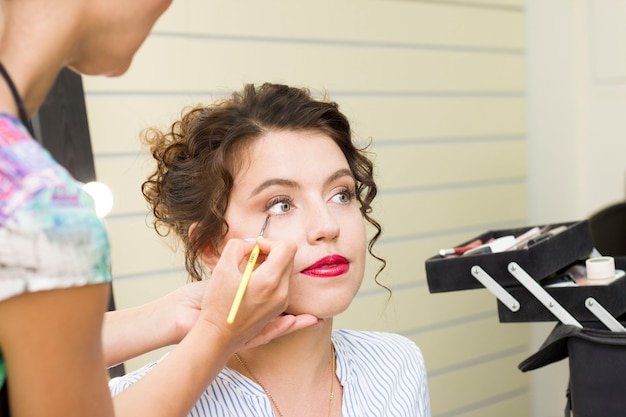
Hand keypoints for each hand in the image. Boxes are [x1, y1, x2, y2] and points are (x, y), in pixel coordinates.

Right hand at [196, 238, 317, 350]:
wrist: (215, 336)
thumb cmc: (216, 304)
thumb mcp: (222, 268)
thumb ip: (238, 246)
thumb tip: (252, 243)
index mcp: (269, 280)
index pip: (287, 247)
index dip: (270, 242)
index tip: (254, 249)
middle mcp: (281, 293)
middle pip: (288, 259)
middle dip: (271, 253)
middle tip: (251, 258)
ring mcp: (281, 303)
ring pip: (286, 273)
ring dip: (273, 267)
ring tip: (251, 273)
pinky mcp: (278, 311)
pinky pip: (288, 291)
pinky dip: (280, 283)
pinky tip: (308, 313)